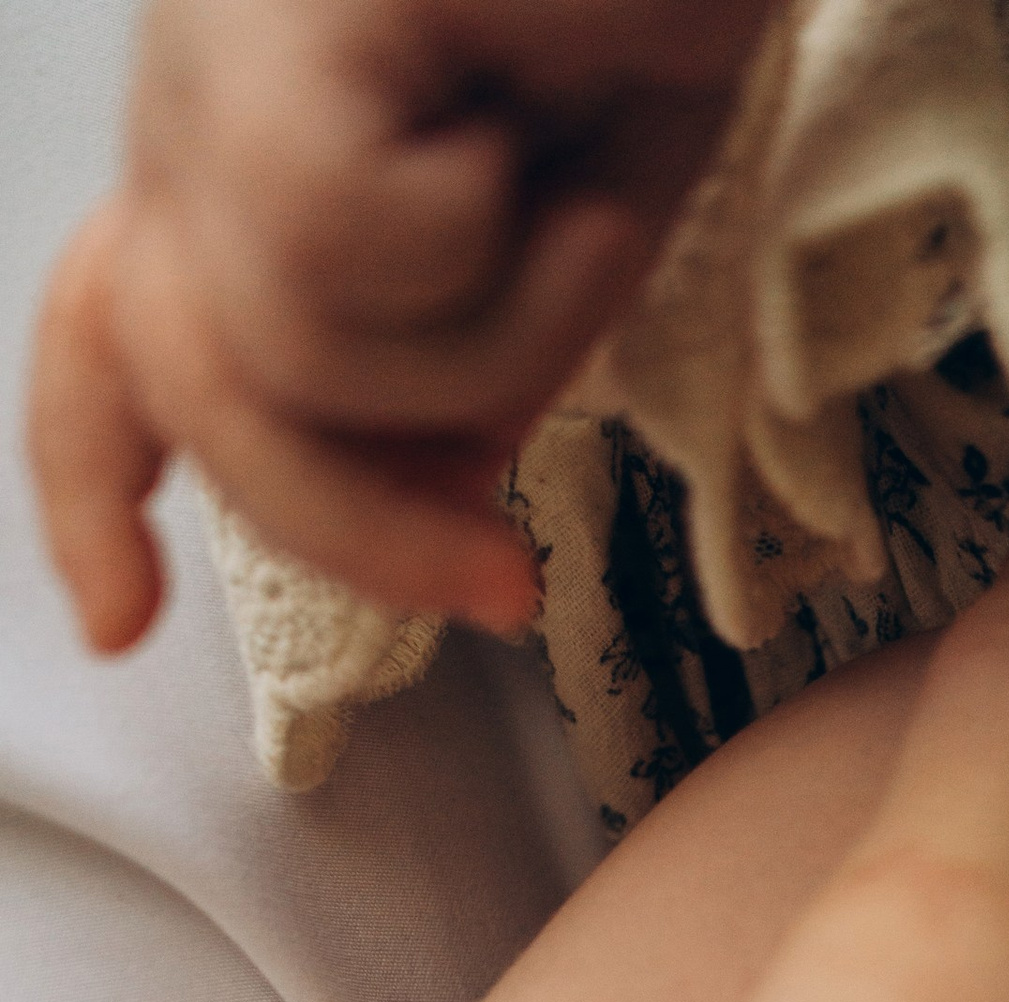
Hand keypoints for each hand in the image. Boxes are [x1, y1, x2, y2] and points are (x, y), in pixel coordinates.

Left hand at [29, 0, 774, 650]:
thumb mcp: (586, 209)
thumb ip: (484, 348)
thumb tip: (438, 481)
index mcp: (265, 107)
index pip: (117, 316)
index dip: (98, 472)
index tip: (125, 615)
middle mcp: (210, 69)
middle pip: (206, 384)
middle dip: (354, 527)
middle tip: (499, 585)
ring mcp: (228, 40)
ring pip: (290, 355)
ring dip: (493, 346)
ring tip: (588, 211)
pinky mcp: (284, 28)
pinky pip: (339, 265)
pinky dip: (499, 260)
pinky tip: (553, 137)